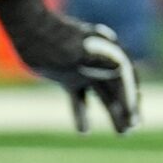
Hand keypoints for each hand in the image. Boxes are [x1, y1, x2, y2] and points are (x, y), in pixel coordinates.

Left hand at [0, 0, 141, 133]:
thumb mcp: (74, 47)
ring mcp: (84, 70)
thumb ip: (96, 57)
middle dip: (127, 108)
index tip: (133, 117)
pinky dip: (83, 112)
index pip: (125, 77)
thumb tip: (122, 67)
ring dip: (113, 113)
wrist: (29, 29)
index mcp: (106, 51)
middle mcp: (98, 61)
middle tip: (132, 128)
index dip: (130, 97)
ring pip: (104, 95)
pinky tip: (84, 130)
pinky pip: (80, 97)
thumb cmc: (52, 37)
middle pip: (117, 88)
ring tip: (123, 134)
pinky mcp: (69, 77)